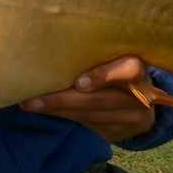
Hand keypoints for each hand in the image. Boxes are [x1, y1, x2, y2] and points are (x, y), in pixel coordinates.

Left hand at [19, 56, 155, 141]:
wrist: (142, 106)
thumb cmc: (119, 69)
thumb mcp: (118, 58)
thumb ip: (98, 54)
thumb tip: (55, 42)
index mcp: (139, 67)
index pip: (130, 70)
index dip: (105, 76)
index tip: (79, 82)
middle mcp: (139, 94)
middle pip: (102, 99)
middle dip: (65, 98)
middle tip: (35, 98)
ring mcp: (130, 116)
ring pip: (90, 113)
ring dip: (57, 109)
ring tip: (31, 104)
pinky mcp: (117, 131)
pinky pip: (86, 122)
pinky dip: (62, 115)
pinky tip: (43, 109)